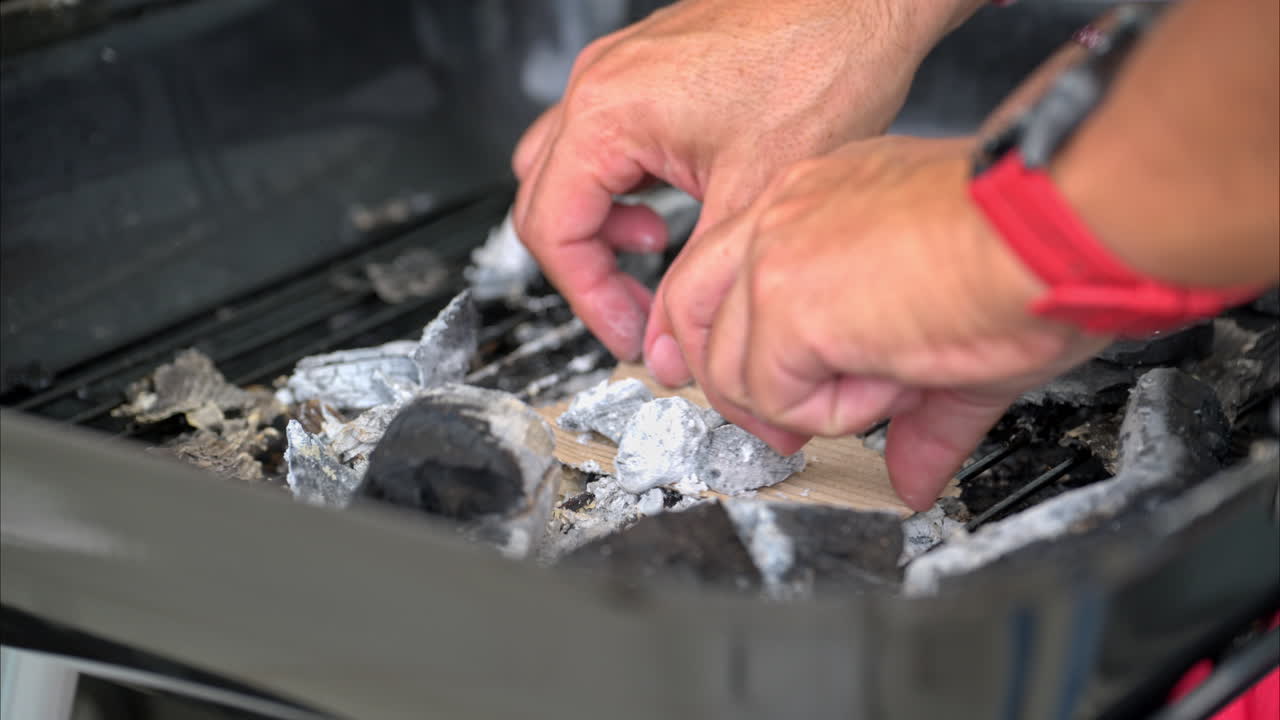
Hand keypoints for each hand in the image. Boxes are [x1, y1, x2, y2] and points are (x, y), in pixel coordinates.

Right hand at [512, 0, 978, 361]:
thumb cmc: (822, 60)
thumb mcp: (750, 198)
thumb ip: (693, 282)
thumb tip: (665, 344)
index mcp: (605, 112)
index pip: (552, 231)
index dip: (590, 298)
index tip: (631, 334)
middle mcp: (600, 84)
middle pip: (545, 201)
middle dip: (589, 268)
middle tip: (638, 314)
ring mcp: (622, 71)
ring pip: (569, 170)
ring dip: (603, 226)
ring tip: (660, 253)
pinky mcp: (652, 71)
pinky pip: (605, 142)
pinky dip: (625, 188)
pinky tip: (674, 207)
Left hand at [658, 136, 1111, 509]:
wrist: (1052, 229)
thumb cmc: (1024, 247)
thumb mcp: (949, 330)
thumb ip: (914, 411)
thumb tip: (912, 473)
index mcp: (813, 202)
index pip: (720, 274)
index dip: (727, 345)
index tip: (762, 393)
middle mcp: (782, 215)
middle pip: (686, 310)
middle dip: (727, 387)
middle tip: (783, 428)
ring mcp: (774, 258)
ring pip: (729, 368)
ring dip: (806, 404)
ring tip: (889, 379)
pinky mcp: (786, 304)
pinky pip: (771, 396)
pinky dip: (832, 413)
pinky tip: (891, 377)